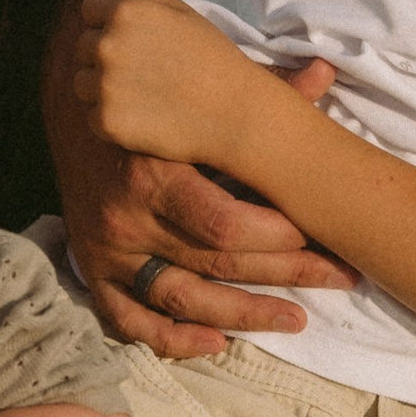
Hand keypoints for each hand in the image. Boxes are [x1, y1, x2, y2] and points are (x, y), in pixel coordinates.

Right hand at [43, 0, 354, 359]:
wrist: (73, 100)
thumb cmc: (149, 96)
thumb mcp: (196, 91)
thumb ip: (261, 90)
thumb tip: (325, 73)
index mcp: (153, 170)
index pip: (225, 224)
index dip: (282, 238)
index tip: (326, 232)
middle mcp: (126, 216)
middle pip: (216, 264)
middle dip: (287, 273)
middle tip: (341, 275)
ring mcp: (106, 250)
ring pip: (182, 300)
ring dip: (244, 315)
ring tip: (297, 318)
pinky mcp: (92, 269)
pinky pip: (130, 321)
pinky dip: (173, 339)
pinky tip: (218, 342)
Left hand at [74, 0, 274, 167]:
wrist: (236, 114)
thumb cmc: (214, 58)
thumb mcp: (182, 12)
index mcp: (125, 11)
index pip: (89, 10)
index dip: (111, 24)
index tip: (139, 42)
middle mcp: (108, 44)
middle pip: (83, 47)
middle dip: (106, 57)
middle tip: (147, 72)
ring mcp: (105, 85)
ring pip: (83, 83)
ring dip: (104, 89)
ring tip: (145, 95)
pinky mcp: (107, 120)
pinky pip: (93, 117)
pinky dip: (112, 121)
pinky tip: (145, 118)